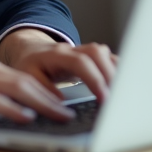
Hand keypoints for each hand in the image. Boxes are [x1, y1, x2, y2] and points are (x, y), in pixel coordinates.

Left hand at [0, 28, 117, 103]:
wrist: (30, 50)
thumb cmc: (29, 65)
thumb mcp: (27, 77)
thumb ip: (42, 89)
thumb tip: (60, 102)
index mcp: (56, 54)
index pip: (80, 62)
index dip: (94, 79)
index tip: (103, 99)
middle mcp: (72, 50)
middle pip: (97, 53)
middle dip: (110, 76)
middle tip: (115, 100)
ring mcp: (83, 51)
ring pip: (105, 54)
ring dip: (116, 73)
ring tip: (122, 96)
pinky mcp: (91, 58)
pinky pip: (108, 60)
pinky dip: (118, 71)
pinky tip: (124, 87)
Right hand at [0, 52, 78, 122]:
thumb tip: (12, 111)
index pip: (23, 76)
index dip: (49, 90)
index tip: (69, 104)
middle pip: (26, 80)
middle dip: (55, 97)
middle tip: (76, 112)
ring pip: (14, 86)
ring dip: (42, 102)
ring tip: (62, 115)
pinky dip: (11, 107)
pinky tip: (25, 116)